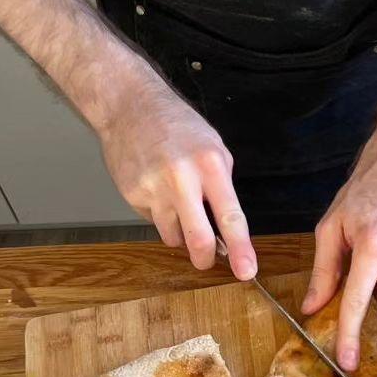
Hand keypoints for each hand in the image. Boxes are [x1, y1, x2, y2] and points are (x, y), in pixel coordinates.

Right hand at [98, 77, 256, 280]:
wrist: (130, 106)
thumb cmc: (179, 126)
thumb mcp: (214, 147)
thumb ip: (222, 185)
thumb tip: (228, 226)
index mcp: (211, 165)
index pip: (231, 216)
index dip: (240, 248)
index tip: (246, 271)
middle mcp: (182, 179)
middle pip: (197, 238)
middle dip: (204, 259)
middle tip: (207, 260)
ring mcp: (154, 188)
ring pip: (172, 235)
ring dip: (179, 233)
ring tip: (178, 205)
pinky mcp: (133, 194)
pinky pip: (152, 220)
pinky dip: (159, 214)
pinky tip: (157, 190)